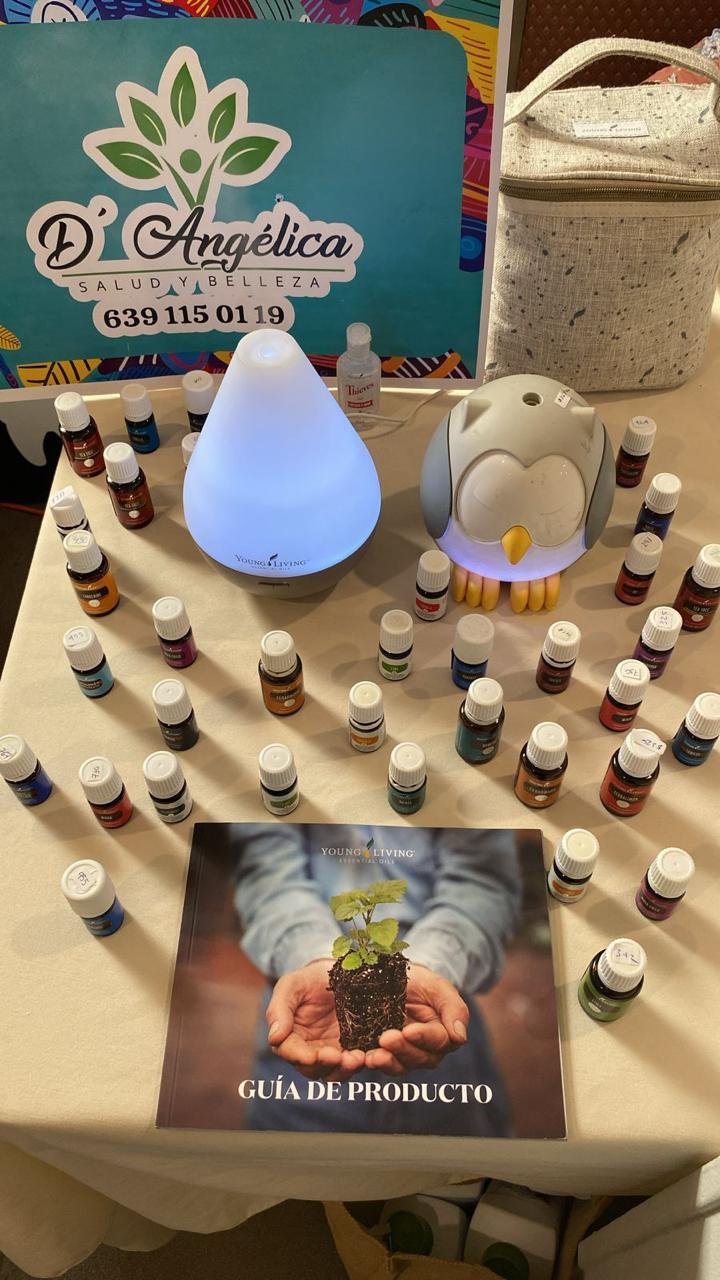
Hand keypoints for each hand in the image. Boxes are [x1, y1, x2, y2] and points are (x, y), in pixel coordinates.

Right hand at [266, 958, 365, 1080]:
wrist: (337, 971)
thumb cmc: (308, 979)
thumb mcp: (291, 986)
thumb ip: (279, 1009)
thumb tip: (274, 1037)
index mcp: (289, 1036)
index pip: (290, 1052)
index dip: (300, 1057)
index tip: (311, 1057)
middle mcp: (308, 1049)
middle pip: (312, 1068)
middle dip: (324, 1065)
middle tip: (336, 1057)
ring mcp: (331, 1051)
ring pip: (333, 1072)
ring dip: (343, 1069)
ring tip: (355, 1059)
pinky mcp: (351, 1048)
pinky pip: (354, 1062)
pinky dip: (359, 1063)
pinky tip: (366, 1055)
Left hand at [364, 963, 469, 1075]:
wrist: (400, 981)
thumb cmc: (423, 983)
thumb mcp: (439, 988)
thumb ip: (454, 1009)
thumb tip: (460, 1037)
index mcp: (443, 1036)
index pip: (438, 1041)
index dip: (423, 1037)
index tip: (409, 1031)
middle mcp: (425, 1051)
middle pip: (418, 1057)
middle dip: (401, 1049)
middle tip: (386, 1038)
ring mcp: (402, 1054)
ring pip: (399, 1066)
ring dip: (386, 1062)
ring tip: (372, 1056)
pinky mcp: (382, 1053)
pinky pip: (379, 1062)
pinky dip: (371, 1061)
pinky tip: (362, 1058)